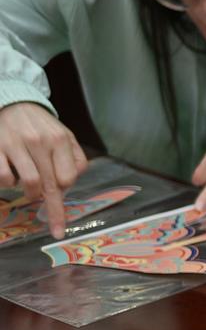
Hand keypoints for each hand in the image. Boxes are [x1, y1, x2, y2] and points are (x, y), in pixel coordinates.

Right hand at [0, 101, 87, 238]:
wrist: (11, 103)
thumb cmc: (40, 125)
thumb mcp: (64, 135)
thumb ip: (74, 157)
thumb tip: (74, 181)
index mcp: (59, 139)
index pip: (68, 177)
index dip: (64, 191)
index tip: (62, 200)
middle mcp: (39, 141)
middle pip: (50, 184)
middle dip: (53, 209)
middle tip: (56, 226)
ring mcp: (15, 144)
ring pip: (29, 183)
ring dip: (31, 194)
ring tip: (30, 190)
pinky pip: (5, 177)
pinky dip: (9, 184)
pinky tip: (11, 178)